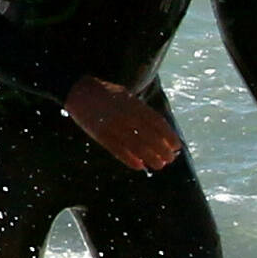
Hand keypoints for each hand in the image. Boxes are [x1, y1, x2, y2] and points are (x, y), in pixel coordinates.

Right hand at [64, 76, 184, 172]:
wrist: (80, 91)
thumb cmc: (106, 94)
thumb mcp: (127, 96)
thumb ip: (141, 110)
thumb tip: (158, 128)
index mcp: (134, 104)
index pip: (157, 122)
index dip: (169, 135)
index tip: (177, 146)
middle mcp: (126, 115)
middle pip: (149, 136)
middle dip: (162, 149)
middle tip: (170, 158)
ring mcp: (113, 126)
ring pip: (136, 146)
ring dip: (150, 157)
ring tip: (159, 165)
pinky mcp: (101, 135)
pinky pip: (118, 150)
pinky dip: (130, 159)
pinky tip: (139, 166)